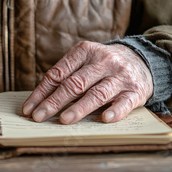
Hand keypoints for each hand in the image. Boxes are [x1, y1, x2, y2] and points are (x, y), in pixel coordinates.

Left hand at [22, 41, 153, 123]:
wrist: (142, 60)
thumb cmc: (103, 65)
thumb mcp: (84, 61)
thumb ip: (65, 76)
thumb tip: (39, 101)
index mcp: (85, 51)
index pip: (58, 73)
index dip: (41, 92)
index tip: (29, 109)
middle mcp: (103, 61)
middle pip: (74, 83)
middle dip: (54, 102)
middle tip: (39, 117)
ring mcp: (120, 76)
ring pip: (96, 93)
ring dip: (79, 108)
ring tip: (63, 120)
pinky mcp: (135, 91)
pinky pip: (124, 102)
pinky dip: (114, 111)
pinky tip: (104, 119)